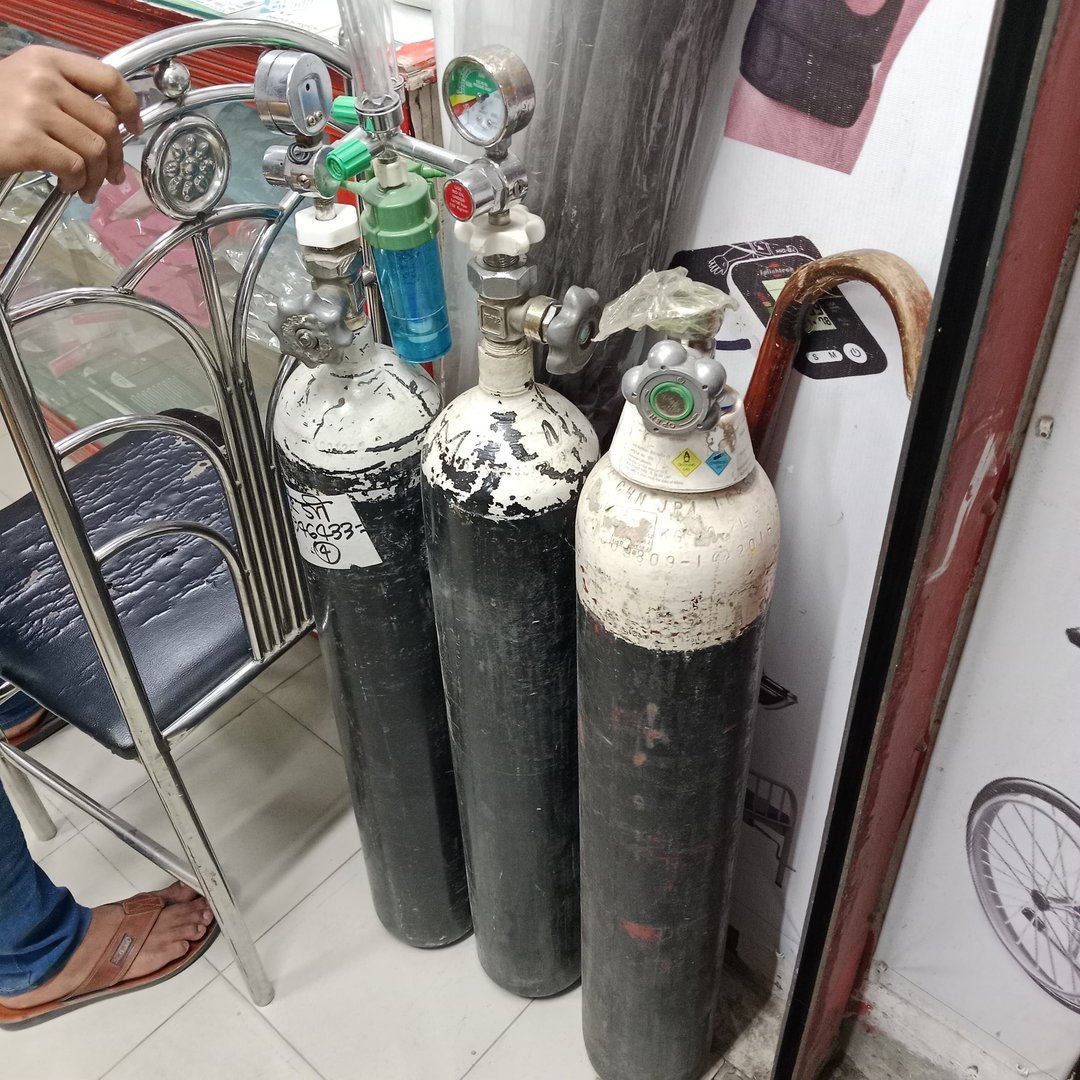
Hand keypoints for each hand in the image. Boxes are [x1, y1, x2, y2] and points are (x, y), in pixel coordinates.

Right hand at [0, 45, 143, 202]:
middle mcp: (42, 79)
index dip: (130, 106)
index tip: (134, 127)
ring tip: (87, 187)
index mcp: (47, 61)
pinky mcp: (27, 140)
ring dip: (97, 177)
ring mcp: (33, 109)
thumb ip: (69, 93)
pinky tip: (68, 186)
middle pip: (106, 123)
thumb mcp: (29, 84)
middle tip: (112, 176)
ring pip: (94, 150)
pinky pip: (74, 167)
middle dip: (115, 157)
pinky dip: (77, 183)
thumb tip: (116, 122)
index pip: (108, 77)